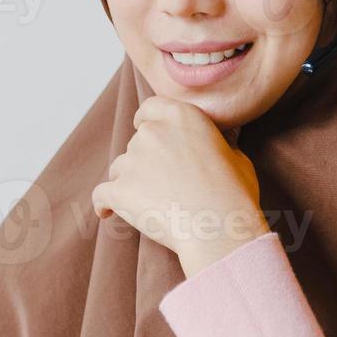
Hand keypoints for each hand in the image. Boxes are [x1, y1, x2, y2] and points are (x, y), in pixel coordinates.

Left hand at [90, 95, 270, 278]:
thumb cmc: (233, 194)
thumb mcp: (236, 156)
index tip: (144, 129)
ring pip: (119, 169)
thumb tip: (215, 143)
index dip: (145, 120)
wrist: (218, 228)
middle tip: (160, 184)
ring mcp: (133, 161)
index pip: (150, 108)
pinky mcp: (119, 190)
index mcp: (181, 116)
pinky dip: (104, 204)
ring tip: (148, 205)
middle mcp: (153, 132)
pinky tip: (107, 213)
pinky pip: (101, 195)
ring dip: (128, 182)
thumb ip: (215, 143)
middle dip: (143, 160)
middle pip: (135, 143)